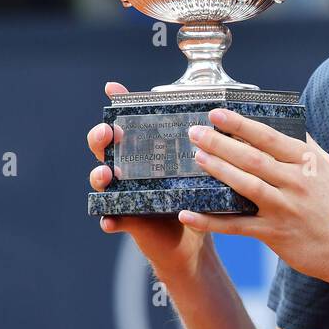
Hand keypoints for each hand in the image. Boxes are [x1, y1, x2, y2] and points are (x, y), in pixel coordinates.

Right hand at [87, 81, 210, 276]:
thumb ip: (208, 145)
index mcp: (145, 152)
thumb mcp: (200, 167)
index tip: (112, 89)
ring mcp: (123, 194)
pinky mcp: (128, 220)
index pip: (127, 123)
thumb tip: (230, 114)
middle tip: (109, 133)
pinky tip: (110, 221)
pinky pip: (111, 219)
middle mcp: (128, 170)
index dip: (116, 105)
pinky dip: (109, 220)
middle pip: (104, 148)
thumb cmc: (195, 196)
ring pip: (101, 182)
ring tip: (106, 174)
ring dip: (98, 176)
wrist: (194, 239)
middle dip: (100, 137)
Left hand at [177, 108, 328, 289]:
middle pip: (251, 158)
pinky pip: (237, 226)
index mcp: (308, 163)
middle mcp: (296, 182)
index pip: (269, 137)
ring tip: (196, 157)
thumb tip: (288, 123)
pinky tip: (188, 214)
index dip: (241, 124)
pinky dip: (211, 221)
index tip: (218, 113)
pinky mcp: (275, 234)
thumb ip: (307, 149)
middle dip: (220, 143)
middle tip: (195, 132)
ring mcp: (284, 208)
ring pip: (244, 185)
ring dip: (217, 170)